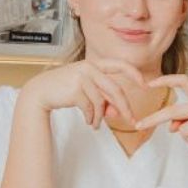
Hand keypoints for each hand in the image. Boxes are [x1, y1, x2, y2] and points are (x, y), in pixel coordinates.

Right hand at [19, 57, 142, 127]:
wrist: (41, 92)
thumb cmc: (66, 90)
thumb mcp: (88, 93)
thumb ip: (105, 100)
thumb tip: (120, 113)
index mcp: (95, 64)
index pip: (120, 64)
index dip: (134, 74)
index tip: (146, 85)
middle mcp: (90, 67)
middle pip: (115, 90)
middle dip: (125, 107)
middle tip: (132, 120)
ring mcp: (82, 77)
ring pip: (101, 102)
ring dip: (101, 117)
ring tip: (96, 124)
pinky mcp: (75, 88)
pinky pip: (90, 108)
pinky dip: (92, 118)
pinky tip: (89, 122)